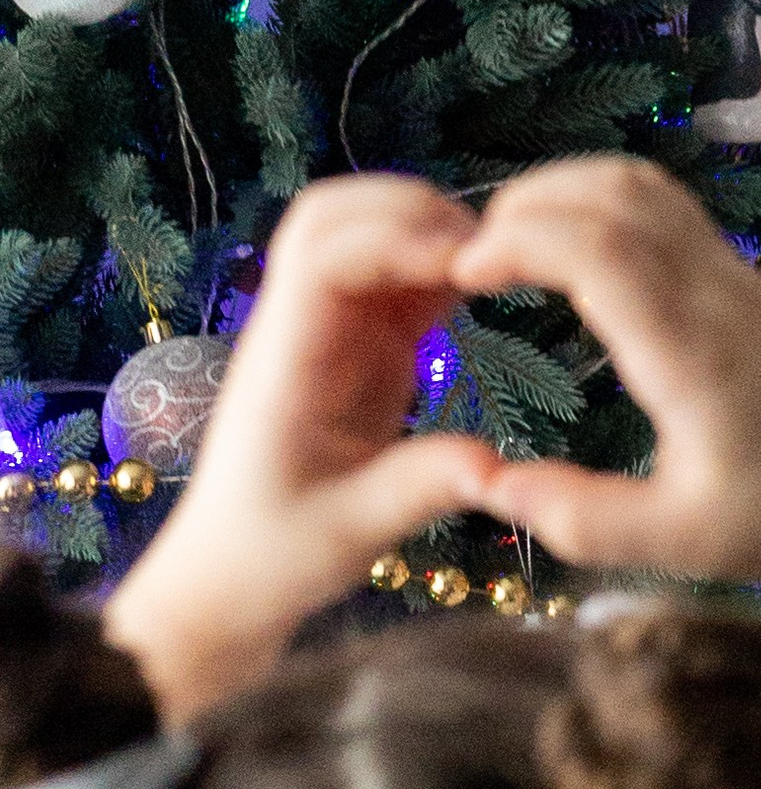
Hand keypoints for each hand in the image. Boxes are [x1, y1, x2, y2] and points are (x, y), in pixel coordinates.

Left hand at [105, 177, 502, 719]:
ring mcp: (326, 334)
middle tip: (492, 252)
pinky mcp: (356, 351)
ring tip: (497, 266)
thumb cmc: (275, 555)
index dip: (398, 240)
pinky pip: (393, 282)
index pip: (325, 255)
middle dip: (411, 210)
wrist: (232, 578)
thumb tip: (500, 465)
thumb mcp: (353, 531)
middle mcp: (300, 329)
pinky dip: (437, 268)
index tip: (470, 267)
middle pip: (334, 216)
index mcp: (287, 359)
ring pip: (363, 236)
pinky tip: (482, 291)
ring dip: (425, 231)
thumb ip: (423, 487)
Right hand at [455, 159, 760, 595]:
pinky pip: (677, 215)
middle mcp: (721, 299)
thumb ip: (580, 519)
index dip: (518, 238)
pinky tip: (582, 261)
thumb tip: (488, 486)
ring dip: (572, 194)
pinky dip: (611, 210)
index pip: (598, 247)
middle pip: (618, 192)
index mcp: (694, 353)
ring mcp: (746, 285)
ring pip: (651, 190)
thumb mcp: (679, 542)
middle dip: (530, 202)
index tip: (464, 271)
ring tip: (516, 243)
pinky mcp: (758, 289)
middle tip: (474, 252)